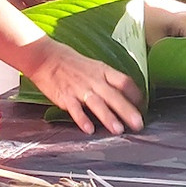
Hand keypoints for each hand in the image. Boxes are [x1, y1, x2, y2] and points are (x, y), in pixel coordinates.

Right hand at [23, 36, 144, 135]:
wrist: (43, 56)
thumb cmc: (69, 61)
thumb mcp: (92, 66)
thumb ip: (107, 79)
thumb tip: (124, 93)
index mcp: (102, 70)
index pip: (124, 81)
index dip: (135, 94)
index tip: (142, 105)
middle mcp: (93, 80)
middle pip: (114, 95)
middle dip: (127, 111)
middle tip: (138, 125)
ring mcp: (79, 89)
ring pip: (96, 104)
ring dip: (108, 117)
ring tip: (118, 130)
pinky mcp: (64, 96)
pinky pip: (74, 109)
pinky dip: (81, 119)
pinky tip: (88, 129)